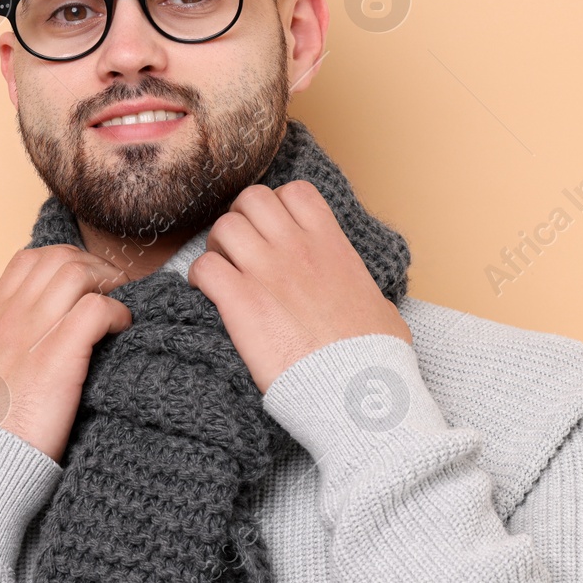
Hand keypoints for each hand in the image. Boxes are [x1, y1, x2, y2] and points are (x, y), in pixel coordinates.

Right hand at [0, 245, 131, 462]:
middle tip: (114, 293)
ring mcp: (30, 333)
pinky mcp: (57, 357)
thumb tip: (42, 340)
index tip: (87, 285)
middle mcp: (8, 319)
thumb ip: (11, 348)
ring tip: (120, 310)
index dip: (65, 262)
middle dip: (94, 267)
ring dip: (108, 284)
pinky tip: (123, 330)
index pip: (27, 260)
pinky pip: (96, 309)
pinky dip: (118, 313)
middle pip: (57, 258)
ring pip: (76, 273)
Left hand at [187, 181, 410, 393]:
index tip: (274, 231)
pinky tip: (209, 295)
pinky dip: (199, 277)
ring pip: (224, 227)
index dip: (278, 205)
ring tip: (224, 273)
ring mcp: (267, 272)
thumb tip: (372, 306)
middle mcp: (297, 249)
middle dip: (241, 219)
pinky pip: (204, 267)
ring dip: (217, 247)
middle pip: (252, 199)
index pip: (296, 192)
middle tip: (241, 250)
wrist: (356, 390)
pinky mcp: (240, 302)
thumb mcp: (384, 311)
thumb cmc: (375, 357)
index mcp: (331, 245)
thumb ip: (368, 294)